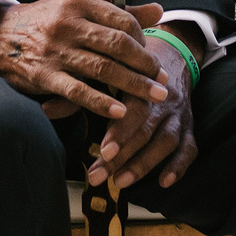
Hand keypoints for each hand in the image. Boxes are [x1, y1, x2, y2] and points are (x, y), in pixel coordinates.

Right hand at [0, 0, 169, 124]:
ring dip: (133, 85)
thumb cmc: (46, 22)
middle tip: (164, 80)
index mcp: (78, 3)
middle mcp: (68, 23)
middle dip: (146, 64)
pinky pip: (78, 91)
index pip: (122, 20)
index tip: (154, 57)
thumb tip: (159, 10)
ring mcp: (55, 50)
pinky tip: (119, 112)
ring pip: (103, 68)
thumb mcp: (77, 9)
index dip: (143, 40)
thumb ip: (117, 12)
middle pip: (118, 44)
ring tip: (155, 97)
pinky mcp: (44, 75)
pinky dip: (101, 102)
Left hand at [90, 27, 200, 193]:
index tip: (102, 150)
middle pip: (147, 128)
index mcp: (142, 81)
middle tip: (98, 175)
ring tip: (120, 182)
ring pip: (167, 140)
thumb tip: (45, 109)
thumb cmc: (129, 66)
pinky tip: (164, 182)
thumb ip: (80, 91)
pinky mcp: (189, 126)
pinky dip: (179, 166)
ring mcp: (179, 113)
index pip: (135, 107)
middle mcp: (163, 98)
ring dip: (145, 163)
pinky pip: (190, 148)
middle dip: (124, 154)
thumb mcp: (106, 71)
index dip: (121, 130)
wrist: (171, 52)